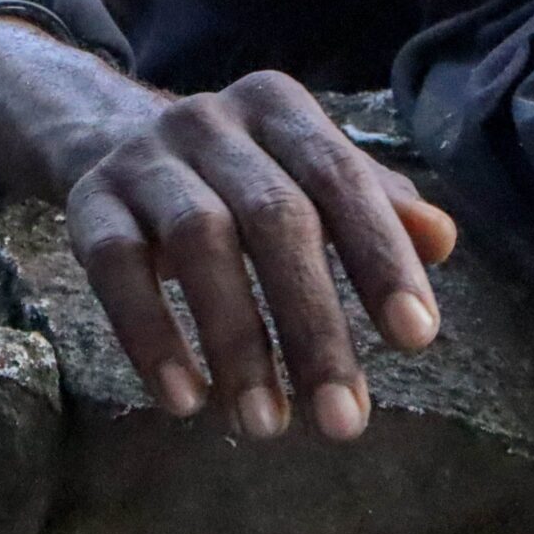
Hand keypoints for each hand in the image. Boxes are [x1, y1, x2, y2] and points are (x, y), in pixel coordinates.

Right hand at [64, 70, 458, 440]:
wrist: (108, 138)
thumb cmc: (239, 175)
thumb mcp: (305, 174)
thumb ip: (376, 206)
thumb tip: (443, 239)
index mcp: (278, 107)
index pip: (341, 178)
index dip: (381, 257)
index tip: (416, 339)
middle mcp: (211, 120)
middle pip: (274, 218)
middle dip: (314, 323)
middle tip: (343, 421)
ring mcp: (145, 158)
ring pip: (198, 242)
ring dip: (237, 342)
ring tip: (266, 426)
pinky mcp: (89, 202)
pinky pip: (116, 269)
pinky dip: (152, 337)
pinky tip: (186, 400)